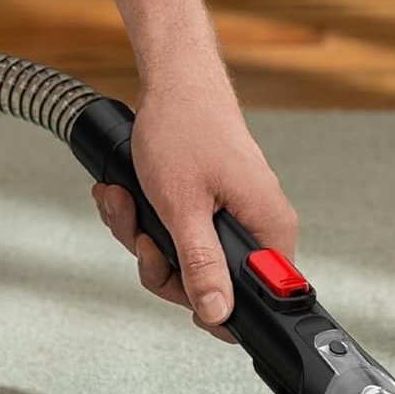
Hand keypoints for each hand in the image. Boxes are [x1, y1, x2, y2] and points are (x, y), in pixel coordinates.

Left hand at [92, 75, 297, 342]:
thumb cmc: (185, 128)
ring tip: (125, 203)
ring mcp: (234, 214)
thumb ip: (201, 265)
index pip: (257, 299)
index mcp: (269, 229)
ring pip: (184, 257)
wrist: (174, 81)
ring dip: (142, 234)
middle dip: (161, 263)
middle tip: (142, 237)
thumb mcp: (184, 207)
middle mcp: (258, 224)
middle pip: (210, 282)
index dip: (211, 306)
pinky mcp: (212, 203)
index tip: (177, 291)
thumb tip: (216, 312)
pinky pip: (176, 232)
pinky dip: (144, 217)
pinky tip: (126, 195)